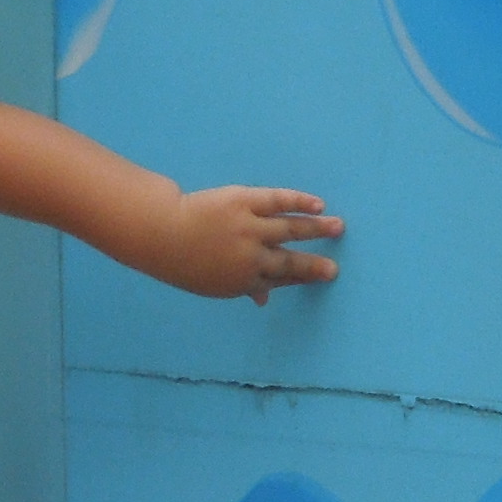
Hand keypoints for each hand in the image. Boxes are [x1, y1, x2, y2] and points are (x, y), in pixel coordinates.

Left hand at [137, 186, 342, 304]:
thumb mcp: (212, 283)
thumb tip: (263, 300)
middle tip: (335, 268)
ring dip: (317, 229)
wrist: (162, 231)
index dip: (302, 277)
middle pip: (290, 261)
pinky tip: (317, 204)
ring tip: (339, 227)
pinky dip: (299, 202)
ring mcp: (250, 229)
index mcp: (244, 281)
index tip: (322, 275)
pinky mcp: (245, 202)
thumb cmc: (185, 260)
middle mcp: (252, 257)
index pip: (281, 279)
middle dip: (315, 265)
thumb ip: (242, 288)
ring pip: (291, 229)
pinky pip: (278, 201)